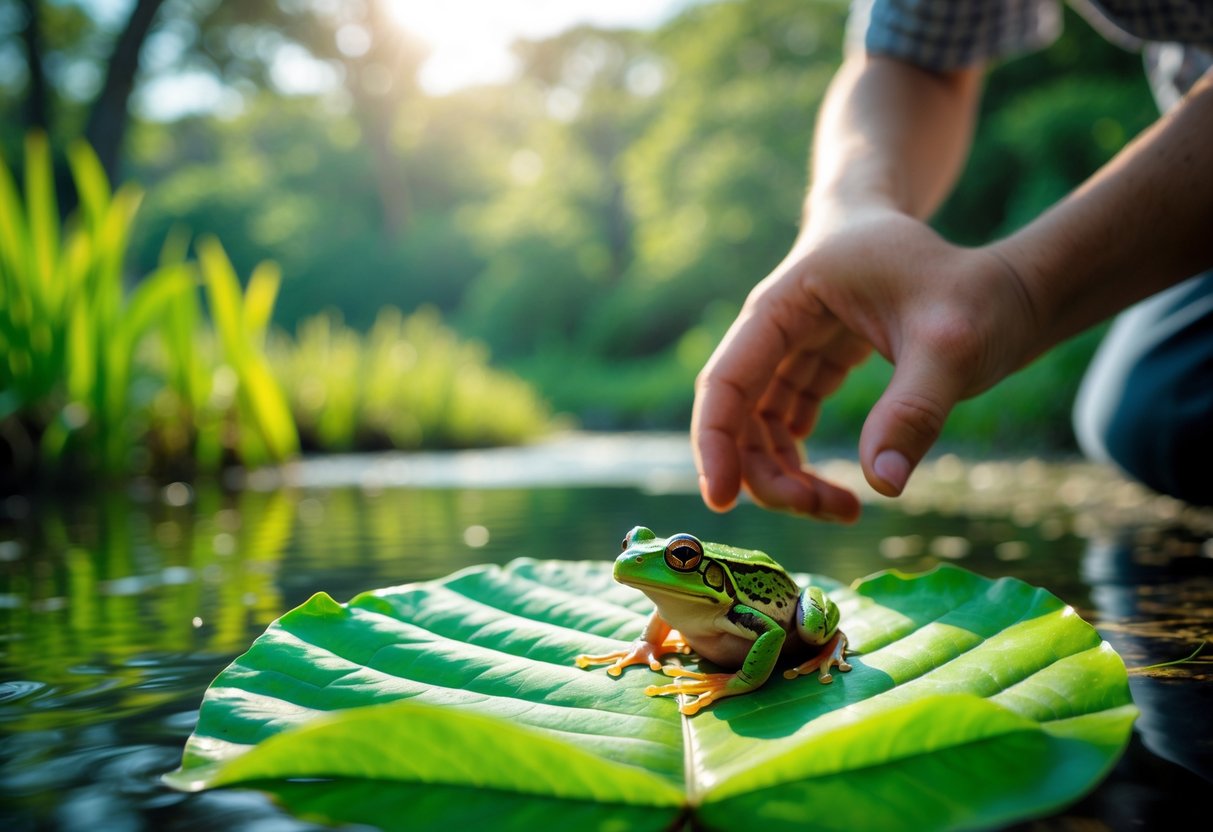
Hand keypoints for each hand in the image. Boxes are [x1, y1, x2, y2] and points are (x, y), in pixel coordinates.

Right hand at [691, 209, 1036, 519]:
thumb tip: (882, 484)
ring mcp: (794, 346)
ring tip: (844, 510)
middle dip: (765, 472)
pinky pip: (787, 425)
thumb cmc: (972, 287)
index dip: (715, 442)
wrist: (999, 274)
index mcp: (787, 303)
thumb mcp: (951, 344)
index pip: (727, 379)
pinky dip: (803, 464)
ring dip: (784, 475)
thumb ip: (914, 410)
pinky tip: (842, 492)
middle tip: (823, 510)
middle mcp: (777, 325)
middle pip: (738, 412)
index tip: (720, 503)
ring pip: (760, 426)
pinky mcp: (817, 367)